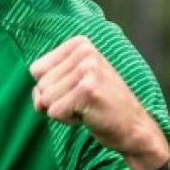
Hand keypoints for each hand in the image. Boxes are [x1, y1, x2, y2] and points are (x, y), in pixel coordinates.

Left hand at [29, 36, 169, 169]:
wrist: (133, 126)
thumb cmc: (99, 105)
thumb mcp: (70, 85)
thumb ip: (45, 88)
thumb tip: (38, 101)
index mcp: (79, 44)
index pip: (37, 69)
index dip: (51, 87)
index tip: (76, 89)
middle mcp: (84, 51)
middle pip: (41, 85)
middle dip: (57, 100)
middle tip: (84, 101)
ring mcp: (87, 69)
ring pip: (45, 99)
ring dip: (63, 111)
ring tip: (86, 107)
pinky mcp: (88, 90)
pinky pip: (54, 112)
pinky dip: (68, 120)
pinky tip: (88, 115)